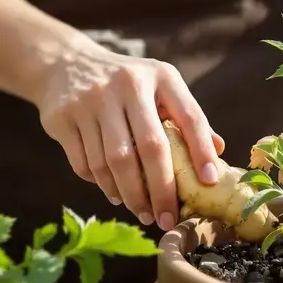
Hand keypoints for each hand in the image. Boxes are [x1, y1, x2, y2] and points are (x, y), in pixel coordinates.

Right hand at [35, 43, 223, 230]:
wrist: (66, 64)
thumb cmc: (126, 85)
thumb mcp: (159, 87)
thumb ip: (187, 118)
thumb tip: (218, 152)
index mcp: (159, 75)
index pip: (189, 116)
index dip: (201, 151)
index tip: (208, 182)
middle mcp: (126, 84)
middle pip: (149, 148)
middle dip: (161, 190)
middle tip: (167, 218)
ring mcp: (91, 100)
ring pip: (113, 162)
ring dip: (130, 195)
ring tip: (143, 211)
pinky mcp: (63, 117)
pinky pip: (85, 164)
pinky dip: (102, 185)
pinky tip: (115, 194)